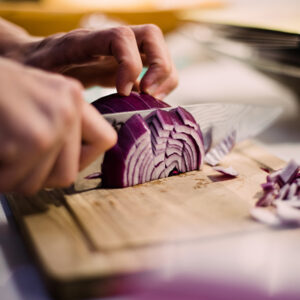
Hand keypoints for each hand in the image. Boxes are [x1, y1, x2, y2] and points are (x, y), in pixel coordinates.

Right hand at [0, 58, 115, 194]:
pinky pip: (13, 181)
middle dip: (35, 175)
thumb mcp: (33, 99)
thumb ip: (60, 127)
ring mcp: (53, 124)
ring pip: (39, 183)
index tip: (60, 158)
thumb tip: (74, 166)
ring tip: (0, 149)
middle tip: (12, 156)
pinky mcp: (31, 141)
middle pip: (68, 174)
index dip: (83, 158)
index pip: (105, 141)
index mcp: (72, 97)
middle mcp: (69, 108)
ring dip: (12, 176)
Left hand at [7, 25, 177, 98]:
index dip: (131, 64)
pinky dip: (160, 84)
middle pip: (151, 35)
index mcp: (86, 41)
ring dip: (164, 76)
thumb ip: (65, 90)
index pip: (121, 37)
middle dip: (159, 66)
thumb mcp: (44, 79)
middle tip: (148, 94)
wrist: (36, 58)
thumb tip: (89, 114)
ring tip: (151, 99)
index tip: (123, 92)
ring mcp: (120, 52)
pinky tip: (147, 100)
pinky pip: (153, 68)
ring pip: (158, 50)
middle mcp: (108, 41)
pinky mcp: (124, 65)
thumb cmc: (37, 69)